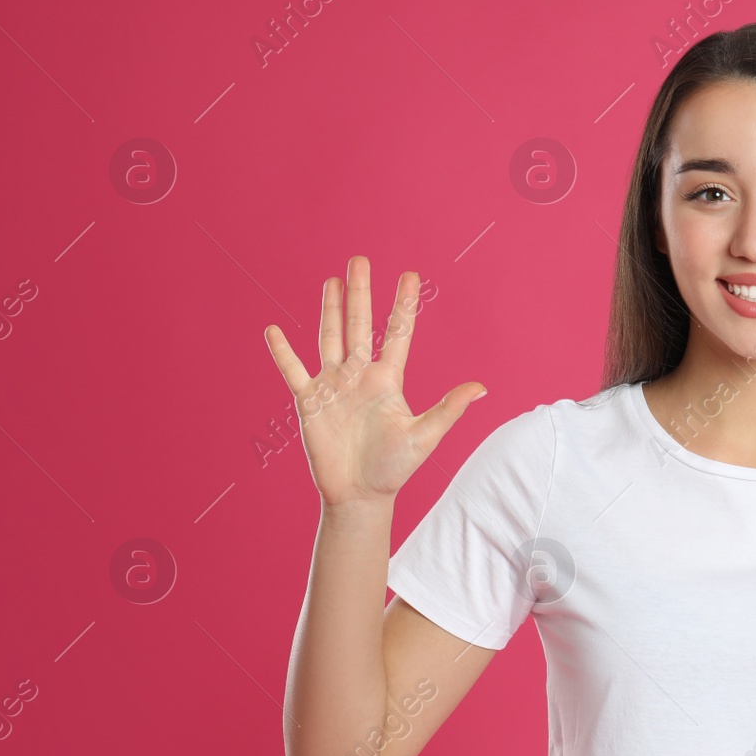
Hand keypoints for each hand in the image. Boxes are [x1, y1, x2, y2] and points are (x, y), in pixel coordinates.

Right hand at [263, 256, 486, 507]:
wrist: (360, 495)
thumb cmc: (395, 468)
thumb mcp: (425, 436)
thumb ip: (449, 408)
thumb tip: (481, 387)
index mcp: (388, 380)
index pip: (397, 332)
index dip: (402, 305)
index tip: (409, 275)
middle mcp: (360, 376)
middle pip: (360, 325)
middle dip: (360, 293)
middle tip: (359, 259)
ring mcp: (334, 386)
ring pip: (330, 338)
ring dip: (330, 310)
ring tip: (331, 281)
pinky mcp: (310, 402)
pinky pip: (293, 371)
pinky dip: (283, 352)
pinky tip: (273, 330)